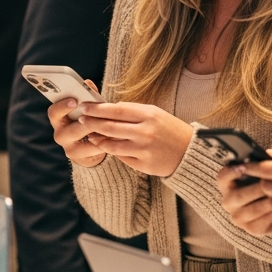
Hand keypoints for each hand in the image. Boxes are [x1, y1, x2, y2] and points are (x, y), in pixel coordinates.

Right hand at [49, 88, 107, 167]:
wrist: (88, 147)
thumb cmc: (88, 121)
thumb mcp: (87, 108)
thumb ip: (87, 97)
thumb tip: (88, 82)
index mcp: (58, 119)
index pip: (54, 112)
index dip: (62, 106)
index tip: (74, 101)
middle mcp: (59, 134)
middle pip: (70, 129)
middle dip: (85, 122)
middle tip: (97, 117)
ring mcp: (69, 148)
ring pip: (84, 142)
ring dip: (97, 134)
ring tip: (110, 127)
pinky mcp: (80, 158)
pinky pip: (93, 150)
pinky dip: (104, 143)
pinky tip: (115, 137)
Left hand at [74, 101, 194, 176]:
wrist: (190, 152)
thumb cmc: (169, 129)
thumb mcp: (154, 113)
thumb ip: (132, 111)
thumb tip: (107, 109)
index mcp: (149, 115)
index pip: (117, 110)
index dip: (98, 108)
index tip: (85, 106)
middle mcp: (146, 132)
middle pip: (111, 126)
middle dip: (93, 122)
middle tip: (81, 118)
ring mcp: (144, 150)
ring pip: (112, 144)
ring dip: (98, 138)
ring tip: (90, 133)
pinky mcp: (144, 165)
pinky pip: (121, 157)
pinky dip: (111, 150)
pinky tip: (104, 145)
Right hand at [215, 161, 271, 247]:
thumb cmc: (265, 185)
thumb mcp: (263, 173)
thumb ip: (265, 163)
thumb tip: (271, 154)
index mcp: (226, 185)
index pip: (223, 177)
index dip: (231, 172)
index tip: (243, 167)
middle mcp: (228, 202)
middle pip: (239, 195)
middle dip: (257, 188)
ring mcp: (238, 217)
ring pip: (253, 209)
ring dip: (268, 201)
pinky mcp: (251, 229)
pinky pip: (263, 221)